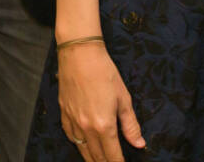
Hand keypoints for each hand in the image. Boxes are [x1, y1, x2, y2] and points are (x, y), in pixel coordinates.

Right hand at [57, 43, 143, 161]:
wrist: (79, 53)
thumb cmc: (104, 72)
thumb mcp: (123, 98)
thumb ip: (131, 125)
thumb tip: (139, 144)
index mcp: (103, 125)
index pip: (113, 156)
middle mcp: (86, 127)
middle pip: (96, 157)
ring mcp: (73, 120)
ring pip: (82, 150)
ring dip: (92, 159)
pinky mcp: (64, 112)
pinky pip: (70, 136)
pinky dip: (78, 145)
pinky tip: (83, 145)